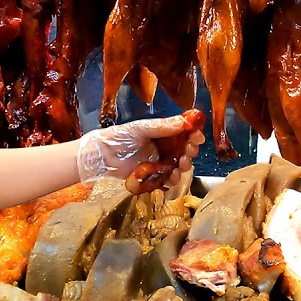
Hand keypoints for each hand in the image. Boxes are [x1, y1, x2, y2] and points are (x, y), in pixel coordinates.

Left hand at [76, 111, 205, 187]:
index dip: (193, 135)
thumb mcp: (141, 128)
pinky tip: (172, 177)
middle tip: (188, 152)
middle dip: (190, 151)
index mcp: (163, 132)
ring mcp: (159, 162)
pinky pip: (168, 178)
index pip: (184, 133)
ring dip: (184, 166)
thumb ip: (161, 126)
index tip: (197, 137)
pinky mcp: (153, 175)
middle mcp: (164, 147)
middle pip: (185, 150)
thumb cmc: (120, 137)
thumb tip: (183, 121)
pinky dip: (173, 179)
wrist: (103, 155)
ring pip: (179, 165)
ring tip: (181, 166)